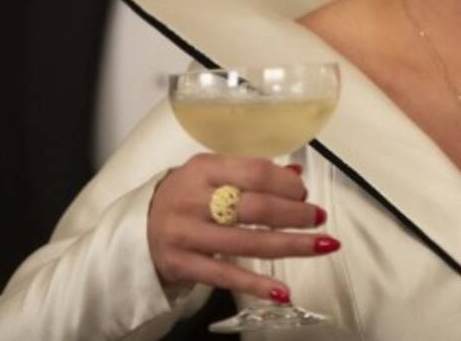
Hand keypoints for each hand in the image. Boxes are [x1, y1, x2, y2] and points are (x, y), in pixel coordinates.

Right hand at [148, 155, 337, 301]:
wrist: (139, 225)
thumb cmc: (186, 195)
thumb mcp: (212, 174)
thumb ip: (251, 173)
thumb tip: (296, 176)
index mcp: (203, 168)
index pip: (254, 172)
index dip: (286, 184)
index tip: (305, 193)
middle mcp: (193, 199)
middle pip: (254, 207)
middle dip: (294, 214)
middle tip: (318, 217)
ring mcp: (186, 234)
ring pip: (247, 242)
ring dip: (290, 245)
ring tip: (321, 245)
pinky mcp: (182, 265)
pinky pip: (226, 276)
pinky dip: (256, 285)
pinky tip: (283, 292)